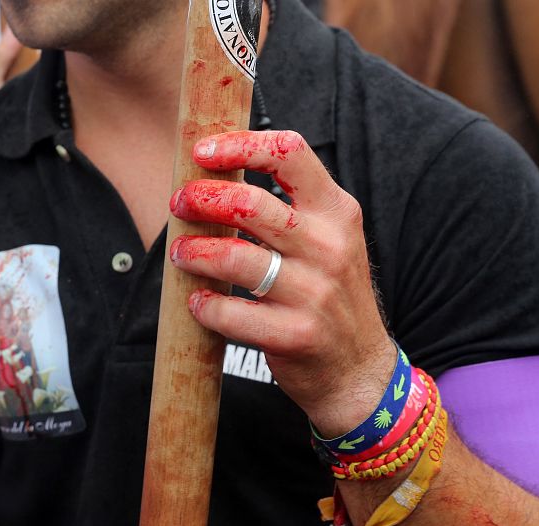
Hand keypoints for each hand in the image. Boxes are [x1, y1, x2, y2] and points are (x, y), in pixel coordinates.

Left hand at [169, 130, 395, 436]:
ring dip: (193, 251)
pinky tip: (198, 301)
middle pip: (249, 203)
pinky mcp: (295, 335)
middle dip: (201, 199)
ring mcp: (314, 292)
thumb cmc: (330, 294)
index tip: (204, 151)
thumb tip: (218, 176)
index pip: (290, 153)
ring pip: (234, 258)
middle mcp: (329, 246)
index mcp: (337, 212)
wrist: (358, 367)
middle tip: (179, 203)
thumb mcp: (328, 240)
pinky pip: (231, 313)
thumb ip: (290, 208)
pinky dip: (204, 304)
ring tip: (181, 253)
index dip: (240, 145)